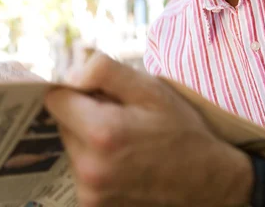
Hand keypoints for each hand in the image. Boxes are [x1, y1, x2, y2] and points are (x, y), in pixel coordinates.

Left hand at [45, 54, 251, 206]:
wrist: (209, 184)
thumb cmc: (181, 131)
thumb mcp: (150, 89)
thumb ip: (104, 71)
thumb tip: (68, 73)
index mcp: (101, 133)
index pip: (55, 99)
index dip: (75, 89)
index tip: (97, 92)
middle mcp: (89, 168)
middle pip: (62, 124)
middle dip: (83, 114)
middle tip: (120, 117)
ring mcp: (90, 193)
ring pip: (71, 148)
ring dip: (89, 140)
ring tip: (126, 142)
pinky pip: (81, 171)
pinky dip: (95, 163)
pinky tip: (124, 162)